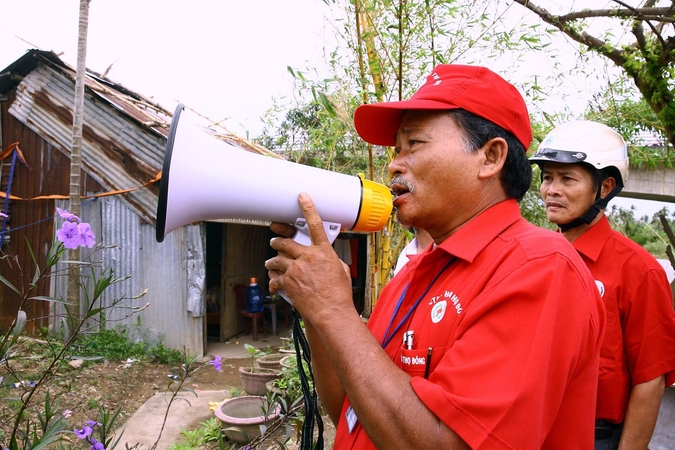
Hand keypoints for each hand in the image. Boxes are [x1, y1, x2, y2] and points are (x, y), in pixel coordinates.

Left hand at [265, 193, 353, 321]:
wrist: (331, 312)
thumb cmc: (339, 294)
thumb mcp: (342, 271)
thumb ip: (332, 261)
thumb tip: (328, 259)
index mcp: (324, 252)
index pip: (315, 225)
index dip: (308, 208)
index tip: (302, 197)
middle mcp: (308, 257)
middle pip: (286, 242)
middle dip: (278, 241)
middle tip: (275, 242)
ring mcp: (296, 269)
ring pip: (277, 259)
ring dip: (272, 261)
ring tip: (271, 263)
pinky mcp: (288, 282)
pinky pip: (275, 277)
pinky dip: (273, 280)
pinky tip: (274, 284)